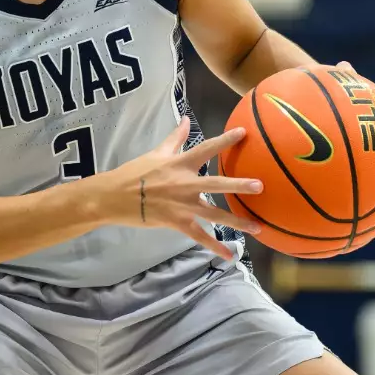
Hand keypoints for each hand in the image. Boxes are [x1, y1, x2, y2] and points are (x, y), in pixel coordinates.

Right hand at [103, 120, 262, 261]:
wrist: (114, 196)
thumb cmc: (134, 173)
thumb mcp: (156, 153)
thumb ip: (175, 138)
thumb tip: (186, 119)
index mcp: (180, 164)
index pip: (206, 149)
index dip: (225, 140)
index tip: (244, 133)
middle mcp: (185, 184)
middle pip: (217, 184)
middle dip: (239, 185)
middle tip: (260, 186)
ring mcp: (182, 205)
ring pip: (214, 214)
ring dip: (237, 221)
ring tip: (257, 227)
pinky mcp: (177, 222)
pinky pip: (199, 236)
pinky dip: (214, 247)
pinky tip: (229, 255)